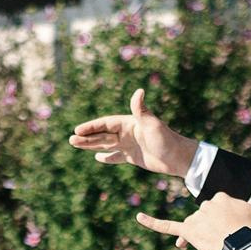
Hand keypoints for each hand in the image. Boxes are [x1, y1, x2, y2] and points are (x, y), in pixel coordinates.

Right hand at [69, 87, 200, 177]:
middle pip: (102, 134)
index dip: (91, 127)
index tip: (77, 130)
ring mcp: (130, 145)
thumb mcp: (152, 124)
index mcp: (129, 123)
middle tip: (71, 140)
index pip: (105, 124)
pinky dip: (107, 157)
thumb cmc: (166, 140)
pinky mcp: (133, 157)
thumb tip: (139, 91)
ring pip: (105, 144)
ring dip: (91, 145)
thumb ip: (141, 109)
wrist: (179, 158)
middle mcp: (128, 132)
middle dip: (86, 137)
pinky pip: (116, 157)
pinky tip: (98, 157)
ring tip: (75, 145)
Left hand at [135, 167, 250, 249]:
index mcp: (220, 197)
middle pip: (207, 217)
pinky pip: (166, 226)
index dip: (228, 219)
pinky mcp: (188, 231)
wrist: (243, 246)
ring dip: (206, 234)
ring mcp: (196, 218)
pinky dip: (152, 222)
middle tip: (229, 236)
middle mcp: (205, 204)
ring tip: (220, 241)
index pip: (220, 207)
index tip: (237, 226)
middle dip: (216, 228)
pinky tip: (138, 217)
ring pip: (196, 226)